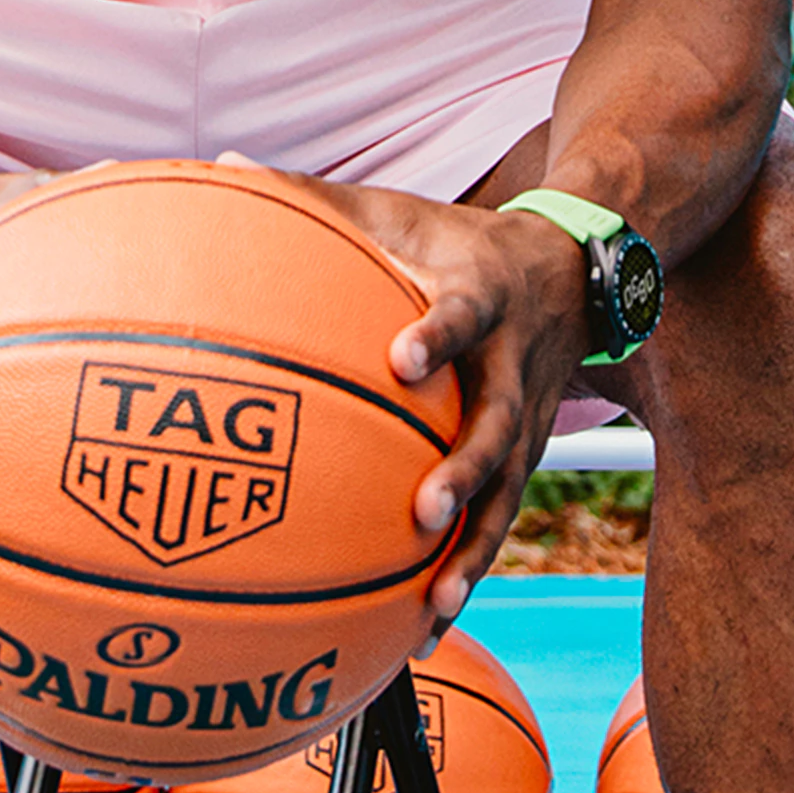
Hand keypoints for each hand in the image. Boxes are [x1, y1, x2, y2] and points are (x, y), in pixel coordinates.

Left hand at [251, 170, 590, 624]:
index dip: (438, 335)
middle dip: (466, 469)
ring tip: (436, 600)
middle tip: (423, 509)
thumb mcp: (394, 208)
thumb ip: (312, 197)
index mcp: (481, 292)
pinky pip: (501, 518)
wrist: (572, 263)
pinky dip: (471, 568)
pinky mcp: (528, 454)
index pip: (464, 312)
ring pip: (510, 490)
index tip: (403, 359)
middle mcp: (513, 361)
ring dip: (476, 546)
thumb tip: (222, 167)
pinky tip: (430, 625)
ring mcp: (527, 415)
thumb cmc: (451, 238)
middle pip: (499, 422)